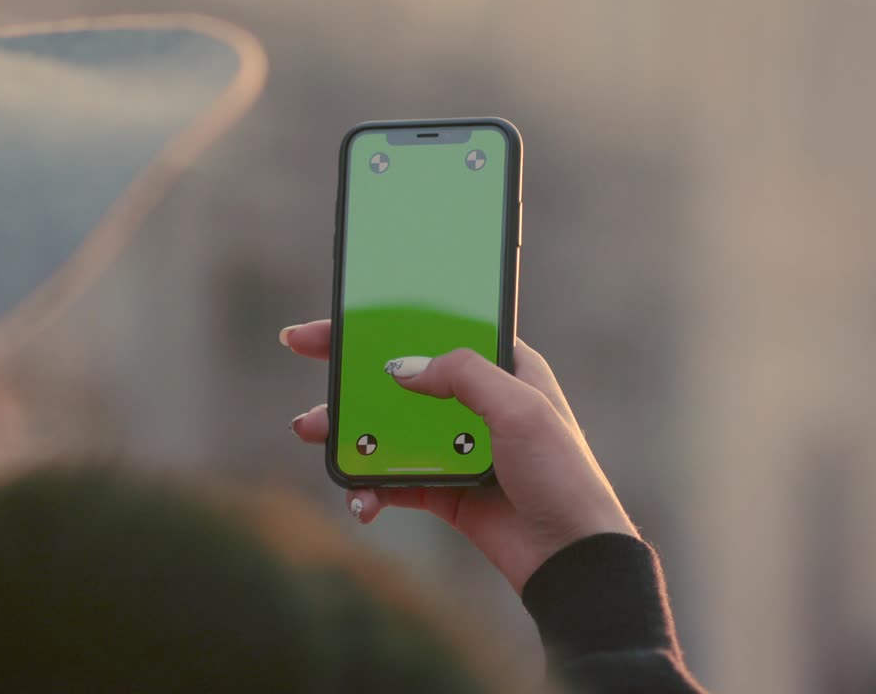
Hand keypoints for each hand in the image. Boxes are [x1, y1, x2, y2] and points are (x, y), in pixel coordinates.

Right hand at [282, 320, 637, 593]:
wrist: (572, 559)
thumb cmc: (562, 477)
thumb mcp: (521, 409)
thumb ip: (462, 375)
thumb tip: (400, 368)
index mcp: (503, 369)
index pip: (435, 329)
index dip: (385, 319)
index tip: (339, 315)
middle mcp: (476, 402)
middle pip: (400, 375)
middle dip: (349, 369)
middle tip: (303, 351)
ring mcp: (456, 446)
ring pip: (387, 427)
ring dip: (347, 431)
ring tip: (312, 433)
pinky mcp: (443, 488)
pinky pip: (393, 480)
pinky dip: (370, 487)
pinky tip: (361, 500)